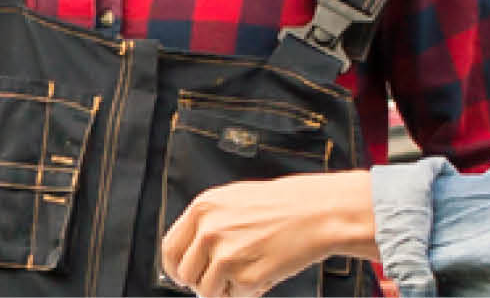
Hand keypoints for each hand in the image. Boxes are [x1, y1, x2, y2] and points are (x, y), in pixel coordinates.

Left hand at [158, 170, 376, 296]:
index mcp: (202, 209)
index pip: (170, 250)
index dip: (176, 269)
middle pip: (186, 275)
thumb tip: (188, 253)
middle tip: (223, 278)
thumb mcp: (234, 201)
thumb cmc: (281, 206)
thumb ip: (207, 223)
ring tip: (249, 271)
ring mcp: (226, 255)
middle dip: (202, 282)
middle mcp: (208, 231)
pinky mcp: (245, 277)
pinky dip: (248, 292)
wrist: (318, 213)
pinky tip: (265, 271)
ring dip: (225, 289)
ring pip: (207, 291)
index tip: (184, 277)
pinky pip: (234, 297)